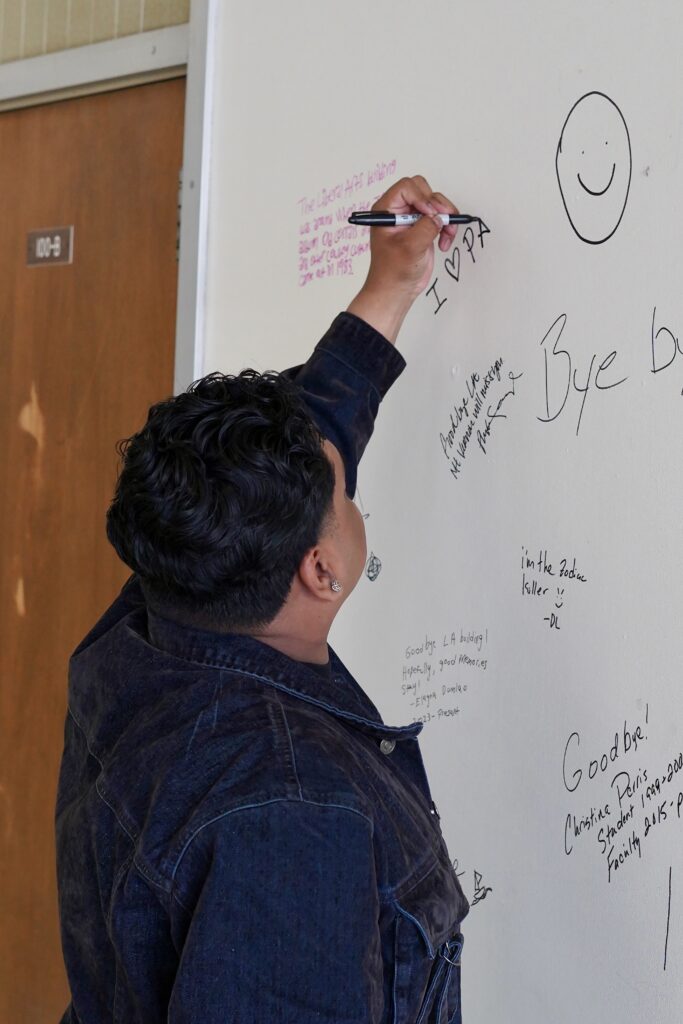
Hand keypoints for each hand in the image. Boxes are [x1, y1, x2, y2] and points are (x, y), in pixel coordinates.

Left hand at [346, 175, 458, 342]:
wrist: (396, 291)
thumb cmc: (393, 272)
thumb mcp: (409, 247)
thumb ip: (425, 227)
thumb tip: (440, 216)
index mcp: (386, 210)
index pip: (407, 187)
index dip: (421, 197)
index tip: (428, 214)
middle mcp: (399, 210)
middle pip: (424, 190)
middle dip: (437, 204)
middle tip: (443, 220)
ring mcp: (413, 218)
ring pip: (436, 203)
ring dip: (446, 216)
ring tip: (448, 236)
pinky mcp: (424, 228)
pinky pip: (441, 217)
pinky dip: (448, 227)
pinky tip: (445, 243)